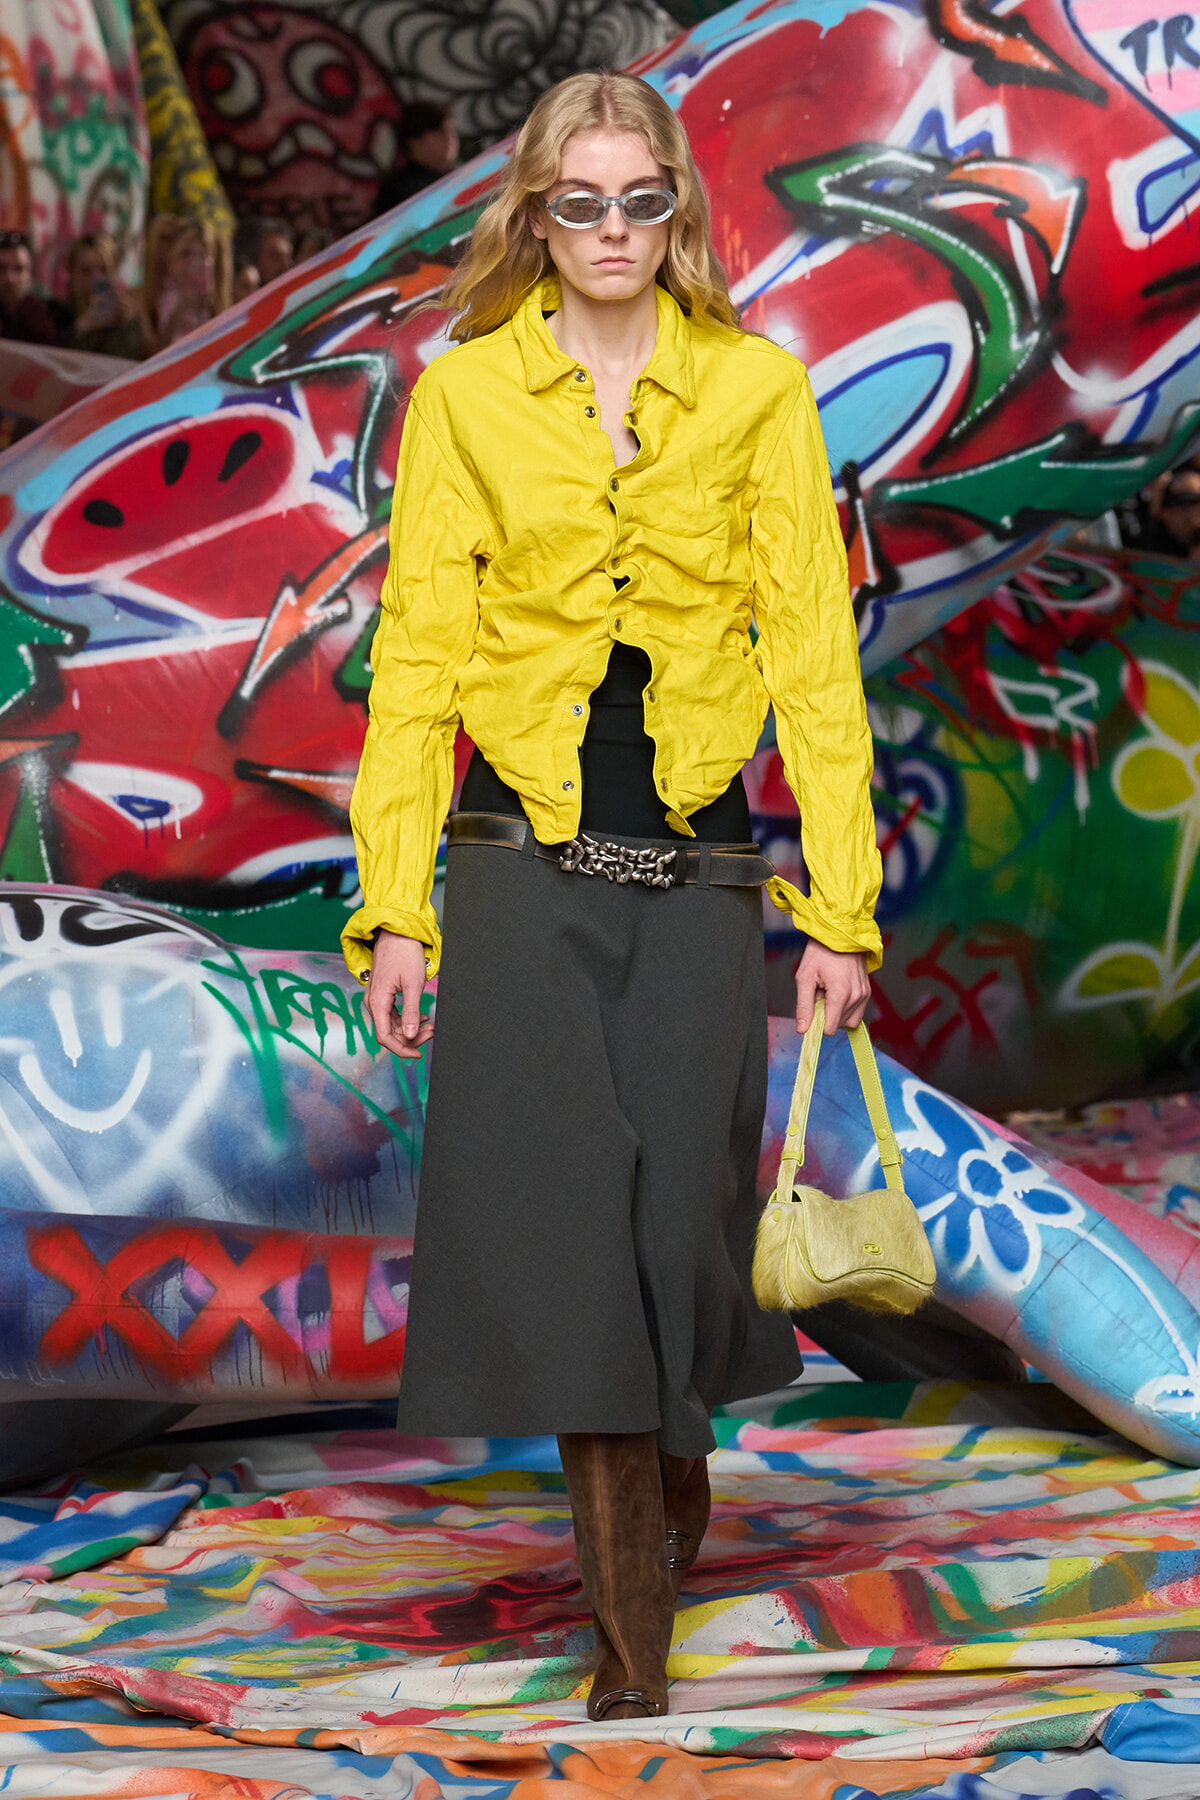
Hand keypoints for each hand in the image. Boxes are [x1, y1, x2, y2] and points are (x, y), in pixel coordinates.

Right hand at [365, 930, 434, 1058]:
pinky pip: (393, 1014)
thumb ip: (411, 1011)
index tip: (419, 1054)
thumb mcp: (413, 984)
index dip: (402, 1049)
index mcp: (377, 1002)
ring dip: (410, 1029)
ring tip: (430, 1024)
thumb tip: (409, 1036)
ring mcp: (376, 998)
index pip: (385, 1037)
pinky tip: (421, 1016)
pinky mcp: (382, 994)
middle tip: (432, 1032)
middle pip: (389, 1033)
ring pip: (392, 1025)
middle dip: (411, 1038)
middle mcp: (372, 1002)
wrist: (396, 932)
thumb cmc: (405, 953)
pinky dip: (407, 1019)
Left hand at [794, 941, 870, 1035]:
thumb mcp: (805, 977)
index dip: (818, 1023)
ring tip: (829, 990)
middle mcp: (857, 996)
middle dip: (827, 1014)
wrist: (840, 933)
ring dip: (837, 1012)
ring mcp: (864, 994)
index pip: (830, 1028)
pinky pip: (856, 1012)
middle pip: (839, 1025)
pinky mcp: (867, 992)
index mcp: (841, 993)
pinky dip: (845, 1007)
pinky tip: (837, 990)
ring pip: (849, 1021)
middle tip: (820, 992)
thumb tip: (803, 1029)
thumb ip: (804, 1006)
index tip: (812, 1008)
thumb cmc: (821, 951)